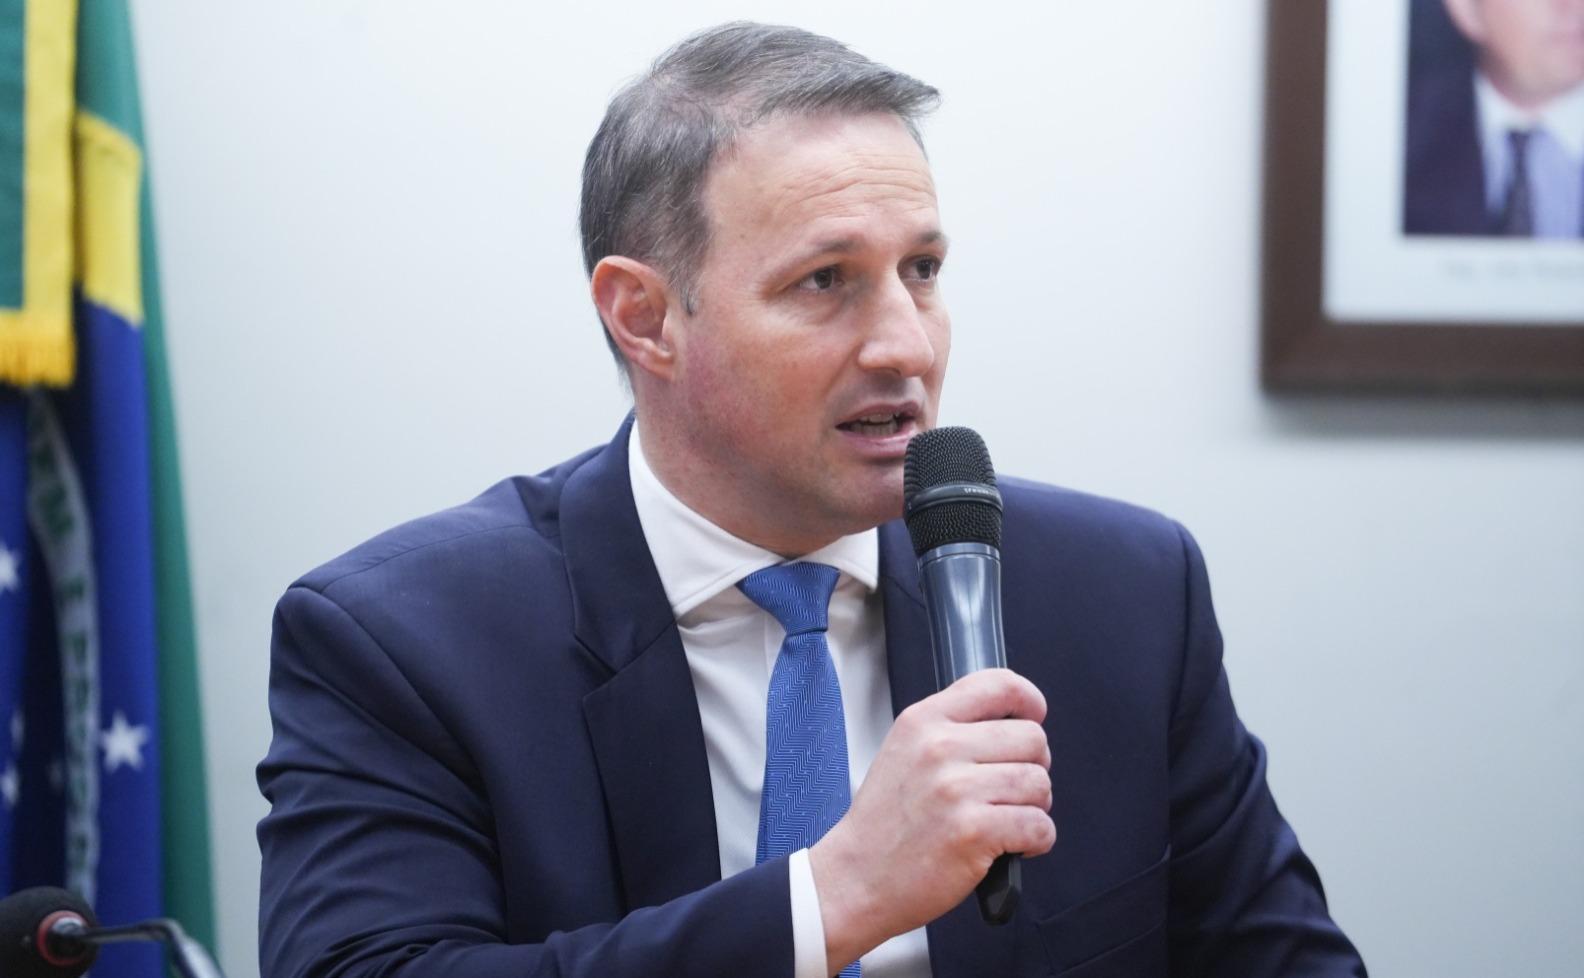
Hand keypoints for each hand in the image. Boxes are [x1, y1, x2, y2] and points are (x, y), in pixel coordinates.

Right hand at [808, 668, 1054, 971]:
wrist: (856, 879)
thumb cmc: (885, 823)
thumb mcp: (904, 751)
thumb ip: (952, 728)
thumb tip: (1016, 722)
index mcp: (923, 721)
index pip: (998, 684)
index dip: (1029, 700)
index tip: (1034, 716)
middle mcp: (939, 748)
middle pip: (1032, 738)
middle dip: (1034, 766)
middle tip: (1011, 789)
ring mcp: (955, 790)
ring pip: (1039, 783)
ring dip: (1035, 807)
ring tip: (1008, 819)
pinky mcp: (972, 832)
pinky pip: (1039, 826)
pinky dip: (1037, 840)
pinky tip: (1013, 845)